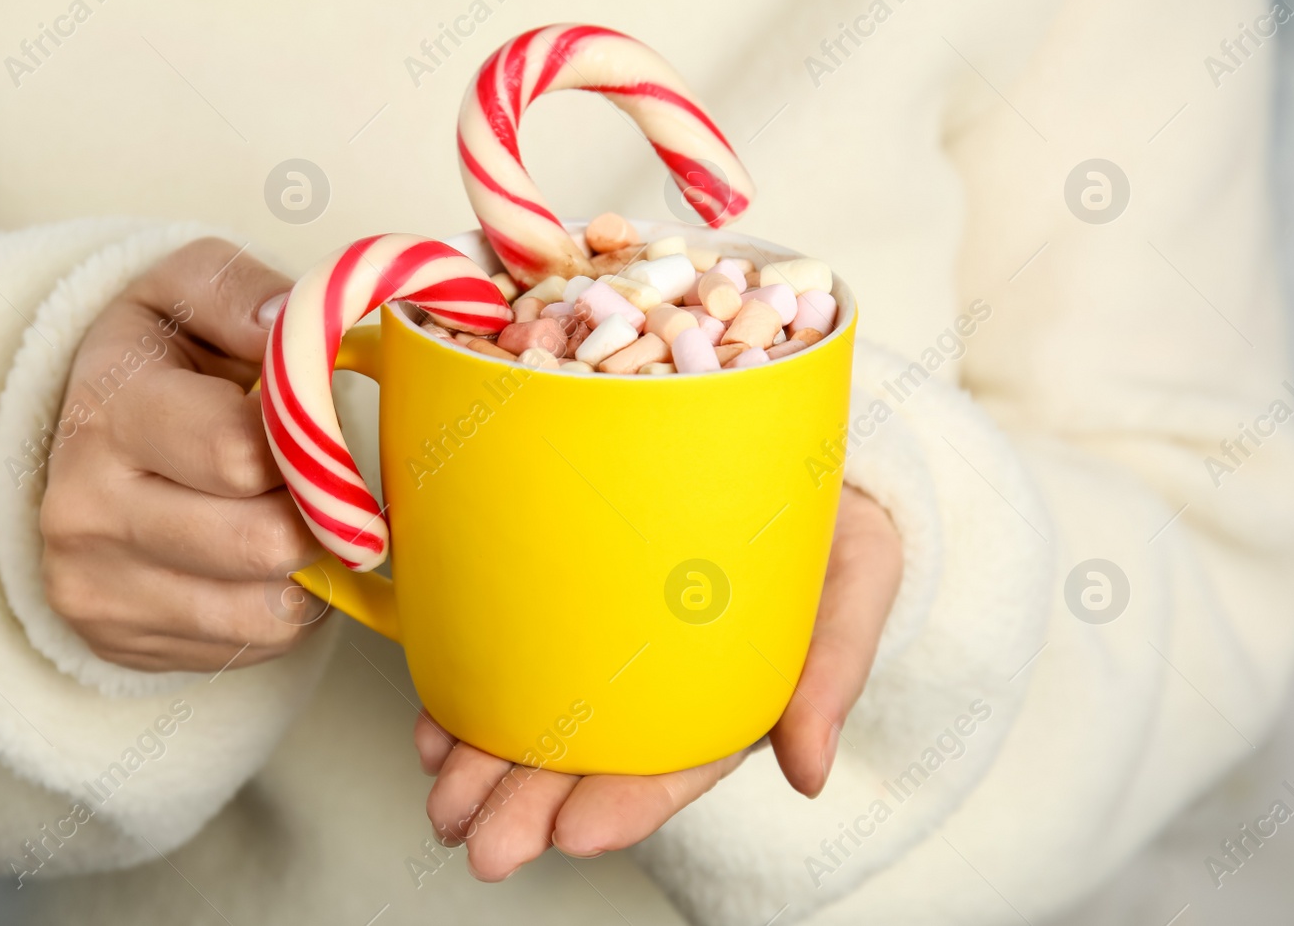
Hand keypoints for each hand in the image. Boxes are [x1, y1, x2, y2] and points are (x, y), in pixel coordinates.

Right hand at [40, 238, 325, 671]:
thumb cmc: (158, 360)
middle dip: (318, 513)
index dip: (306, 443)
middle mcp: (86, 508)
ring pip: (266, 607)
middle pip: (263, 542)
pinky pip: (251, 644)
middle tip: (325, 482)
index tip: (315, 428)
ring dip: (307, 568)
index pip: (240, 452)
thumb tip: (285, 322)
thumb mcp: (185, 290)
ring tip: (293, 517)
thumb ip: (239, 289)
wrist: (84, 437)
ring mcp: (94, 586)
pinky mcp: (116, 640)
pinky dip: (282, 607)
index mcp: (109, 410)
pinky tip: (261, 560)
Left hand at [416, 486, 903, 880]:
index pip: (674, 767)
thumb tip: (809, 773)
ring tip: (445, 799)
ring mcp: (608, 646)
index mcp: (727, 697)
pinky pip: (514, 656)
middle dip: (532, 807)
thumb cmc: (831, 524)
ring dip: (486, 767)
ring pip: (540, 718)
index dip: (625, 805)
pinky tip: (435, 733)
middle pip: (591, 758)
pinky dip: (471, 698)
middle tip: (485, 846)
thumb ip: (832, 673)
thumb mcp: (858, 584)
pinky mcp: (570, 599)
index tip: (575, 833)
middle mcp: (658, 684)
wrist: (789, 448)